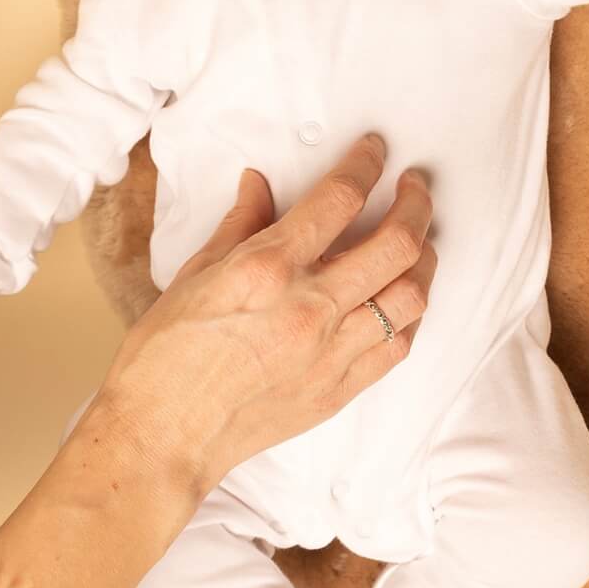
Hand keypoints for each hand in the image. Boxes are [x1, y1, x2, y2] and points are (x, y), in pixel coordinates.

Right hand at [95, 130, 437, 496]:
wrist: (164, 436)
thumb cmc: (164, 358)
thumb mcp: (195, 274)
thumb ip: (239, 225)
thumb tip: (259, 183)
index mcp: (268, 269)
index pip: (339, 199)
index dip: (367, 163)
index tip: (376, 151)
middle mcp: (310, 308)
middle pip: (397, 243)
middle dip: (416, 203)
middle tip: (414, 186)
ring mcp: (331, 353)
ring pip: (412, 295)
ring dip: (425, 258)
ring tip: (418, 242)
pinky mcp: (339, 390)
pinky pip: (398, 346)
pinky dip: (410, 314)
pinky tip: (401, 299)